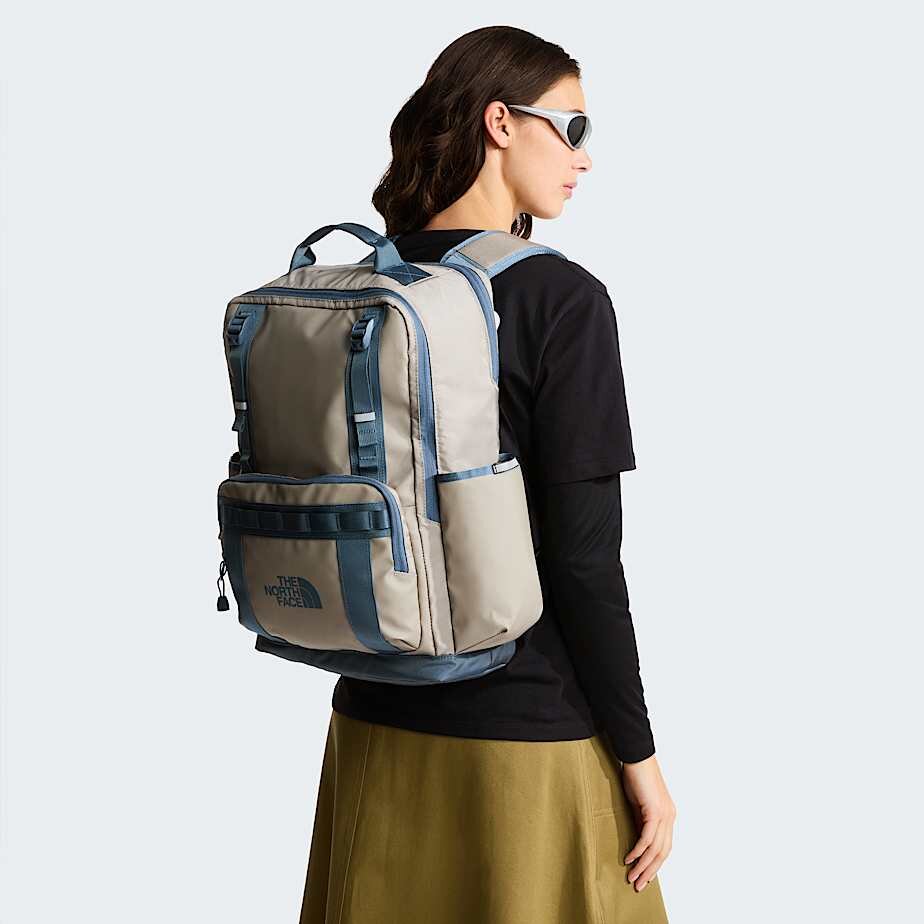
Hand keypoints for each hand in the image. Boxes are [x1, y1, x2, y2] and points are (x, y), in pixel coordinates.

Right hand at [620, 754, 675, 891]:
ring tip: (632, 877)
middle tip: (638, 884)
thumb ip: (641, 820)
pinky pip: (647, 838)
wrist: (637, 757)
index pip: (664, 847)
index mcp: (668, 816)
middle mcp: (670, 817)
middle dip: (650, 871)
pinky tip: (629, 859)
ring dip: (643, 866)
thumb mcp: (639, 804)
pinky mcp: (655, 811)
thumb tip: (637, 840)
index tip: (644, 876)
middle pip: (663, 853)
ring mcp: (664, 815)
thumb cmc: (636, 776)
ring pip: (655, 849)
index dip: (655, 864)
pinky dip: (638, 851)